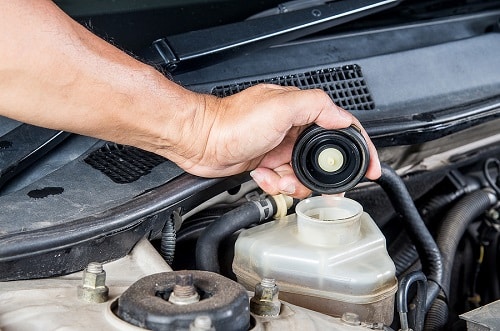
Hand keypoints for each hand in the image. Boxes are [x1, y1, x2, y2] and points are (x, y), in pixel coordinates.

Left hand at [167, 84, 380, 198]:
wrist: (200, 141)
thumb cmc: (232, 122)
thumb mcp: (280, 106)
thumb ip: (315, 106)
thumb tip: (343, 118)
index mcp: (301, 113)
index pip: (342, 128)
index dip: (360, 148)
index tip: (370, 167)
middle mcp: (292, 130)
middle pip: (323, 159)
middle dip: (318, 177)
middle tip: (311, 185)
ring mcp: (279, 148)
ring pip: (303, 175)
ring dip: (292, 182)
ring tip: (276, 177)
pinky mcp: (266, 163)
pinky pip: (283, 181)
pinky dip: (275, 183)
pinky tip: (262, 175)